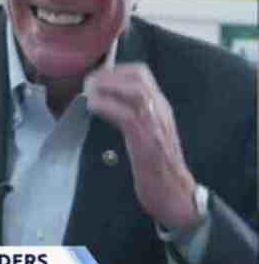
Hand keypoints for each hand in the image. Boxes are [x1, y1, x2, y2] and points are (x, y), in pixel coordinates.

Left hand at [85, 64, 199, 232]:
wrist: (174, 194)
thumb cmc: (155, 167)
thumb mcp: (146, 133)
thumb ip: (131, 116)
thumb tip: (102, 103)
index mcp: (160, 108)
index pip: (142, 74)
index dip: (115, 69)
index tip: (95, 77)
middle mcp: (160, 112)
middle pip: (139, 77)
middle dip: (108, 74)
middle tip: (88, 83)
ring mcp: (155, 126)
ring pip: (135, 92)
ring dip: (107, 87)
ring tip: (88, 93)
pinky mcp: (147, 142)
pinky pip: (127, 115)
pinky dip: (107, 107)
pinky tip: (92, 108)